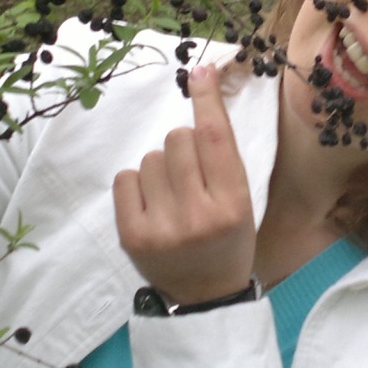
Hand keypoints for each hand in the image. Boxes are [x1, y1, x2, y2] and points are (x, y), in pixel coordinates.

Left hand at [113, 66, 255, 306]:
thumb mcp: (241, 201)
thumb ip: (222, 157)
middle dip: (183, 147)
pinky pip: (126, 178)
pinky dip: (137, 184)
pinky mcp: (132, 236)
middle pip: (178, 139)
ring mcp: (162, 228)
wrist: (204, 297)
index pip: (215, 138)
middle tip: (191, 176)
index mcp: (233, 204)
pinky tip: (152, 205)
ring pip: (150, 157)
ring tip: (172, 196)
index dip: (206, 100)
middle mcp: (198, 216)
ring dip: (160, 167)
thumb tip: (201, 88)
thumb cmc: (227, 239)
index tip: (200, 71)